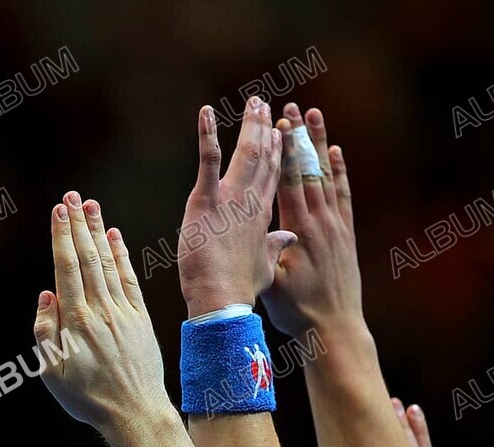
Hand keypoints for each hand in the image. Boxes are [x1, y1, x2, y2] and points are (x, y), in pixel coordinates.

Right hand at [35, 192, 168, 429]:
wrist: (135, 413)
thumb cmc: (87, 398)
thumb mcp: (51, 373)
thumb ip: (45, 331)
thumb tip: (46, 294)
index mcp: (76, 322)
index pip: (66, 268)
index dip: (62, 236)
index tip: (57, 211)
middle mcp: (101, 311)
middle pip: (87, 258)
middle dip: (78, 225)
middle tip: (72, 197)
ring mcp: (123, 313)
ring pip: (108, 263)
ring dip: (98, 232)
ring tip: (91, 205)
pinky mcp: (140, 319)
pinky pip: (129, 280)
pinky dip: (121, 256)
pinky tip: (115, 237)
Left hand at [178, 98, 295, 316]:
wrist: (223, 296)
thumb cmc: (239, 286)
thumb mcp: (263, 265)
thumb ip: (274, 246)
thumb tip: (287, 237)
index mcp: (261, 216)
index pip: (273, 177)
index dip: (278, 152)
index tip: (281, 132)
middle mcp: (251, 201)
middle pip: (263, 158)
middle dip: (265, 130)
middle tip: (265, 105)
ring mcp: (231, 197)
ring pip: (245, 153)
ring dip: (249, 126)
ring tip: (253, 102)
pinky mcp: (207, 198)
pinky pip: (209, 160)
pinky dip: (207, 134)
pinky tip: (205, 112)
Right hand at [260, 104, 363, 339]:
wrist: (335, 328)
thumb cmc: (297, 310)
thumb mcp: (274, 284)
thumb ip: (268, 254)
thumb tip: (261, 230)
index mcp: (299, 230)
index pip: (290, 182)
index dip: (284, 152)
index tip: (278, 125)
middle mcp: (320, 222)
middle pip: (309, 170)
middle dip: (299, 137)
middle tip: (292, 108)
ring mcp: (336, 226)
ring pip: (326, 175)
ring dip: (318, 143)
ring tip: (313, 115)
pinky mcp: (345, 234)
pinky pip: (342, 194)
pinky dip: (338, 170)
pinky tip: (334, 152)